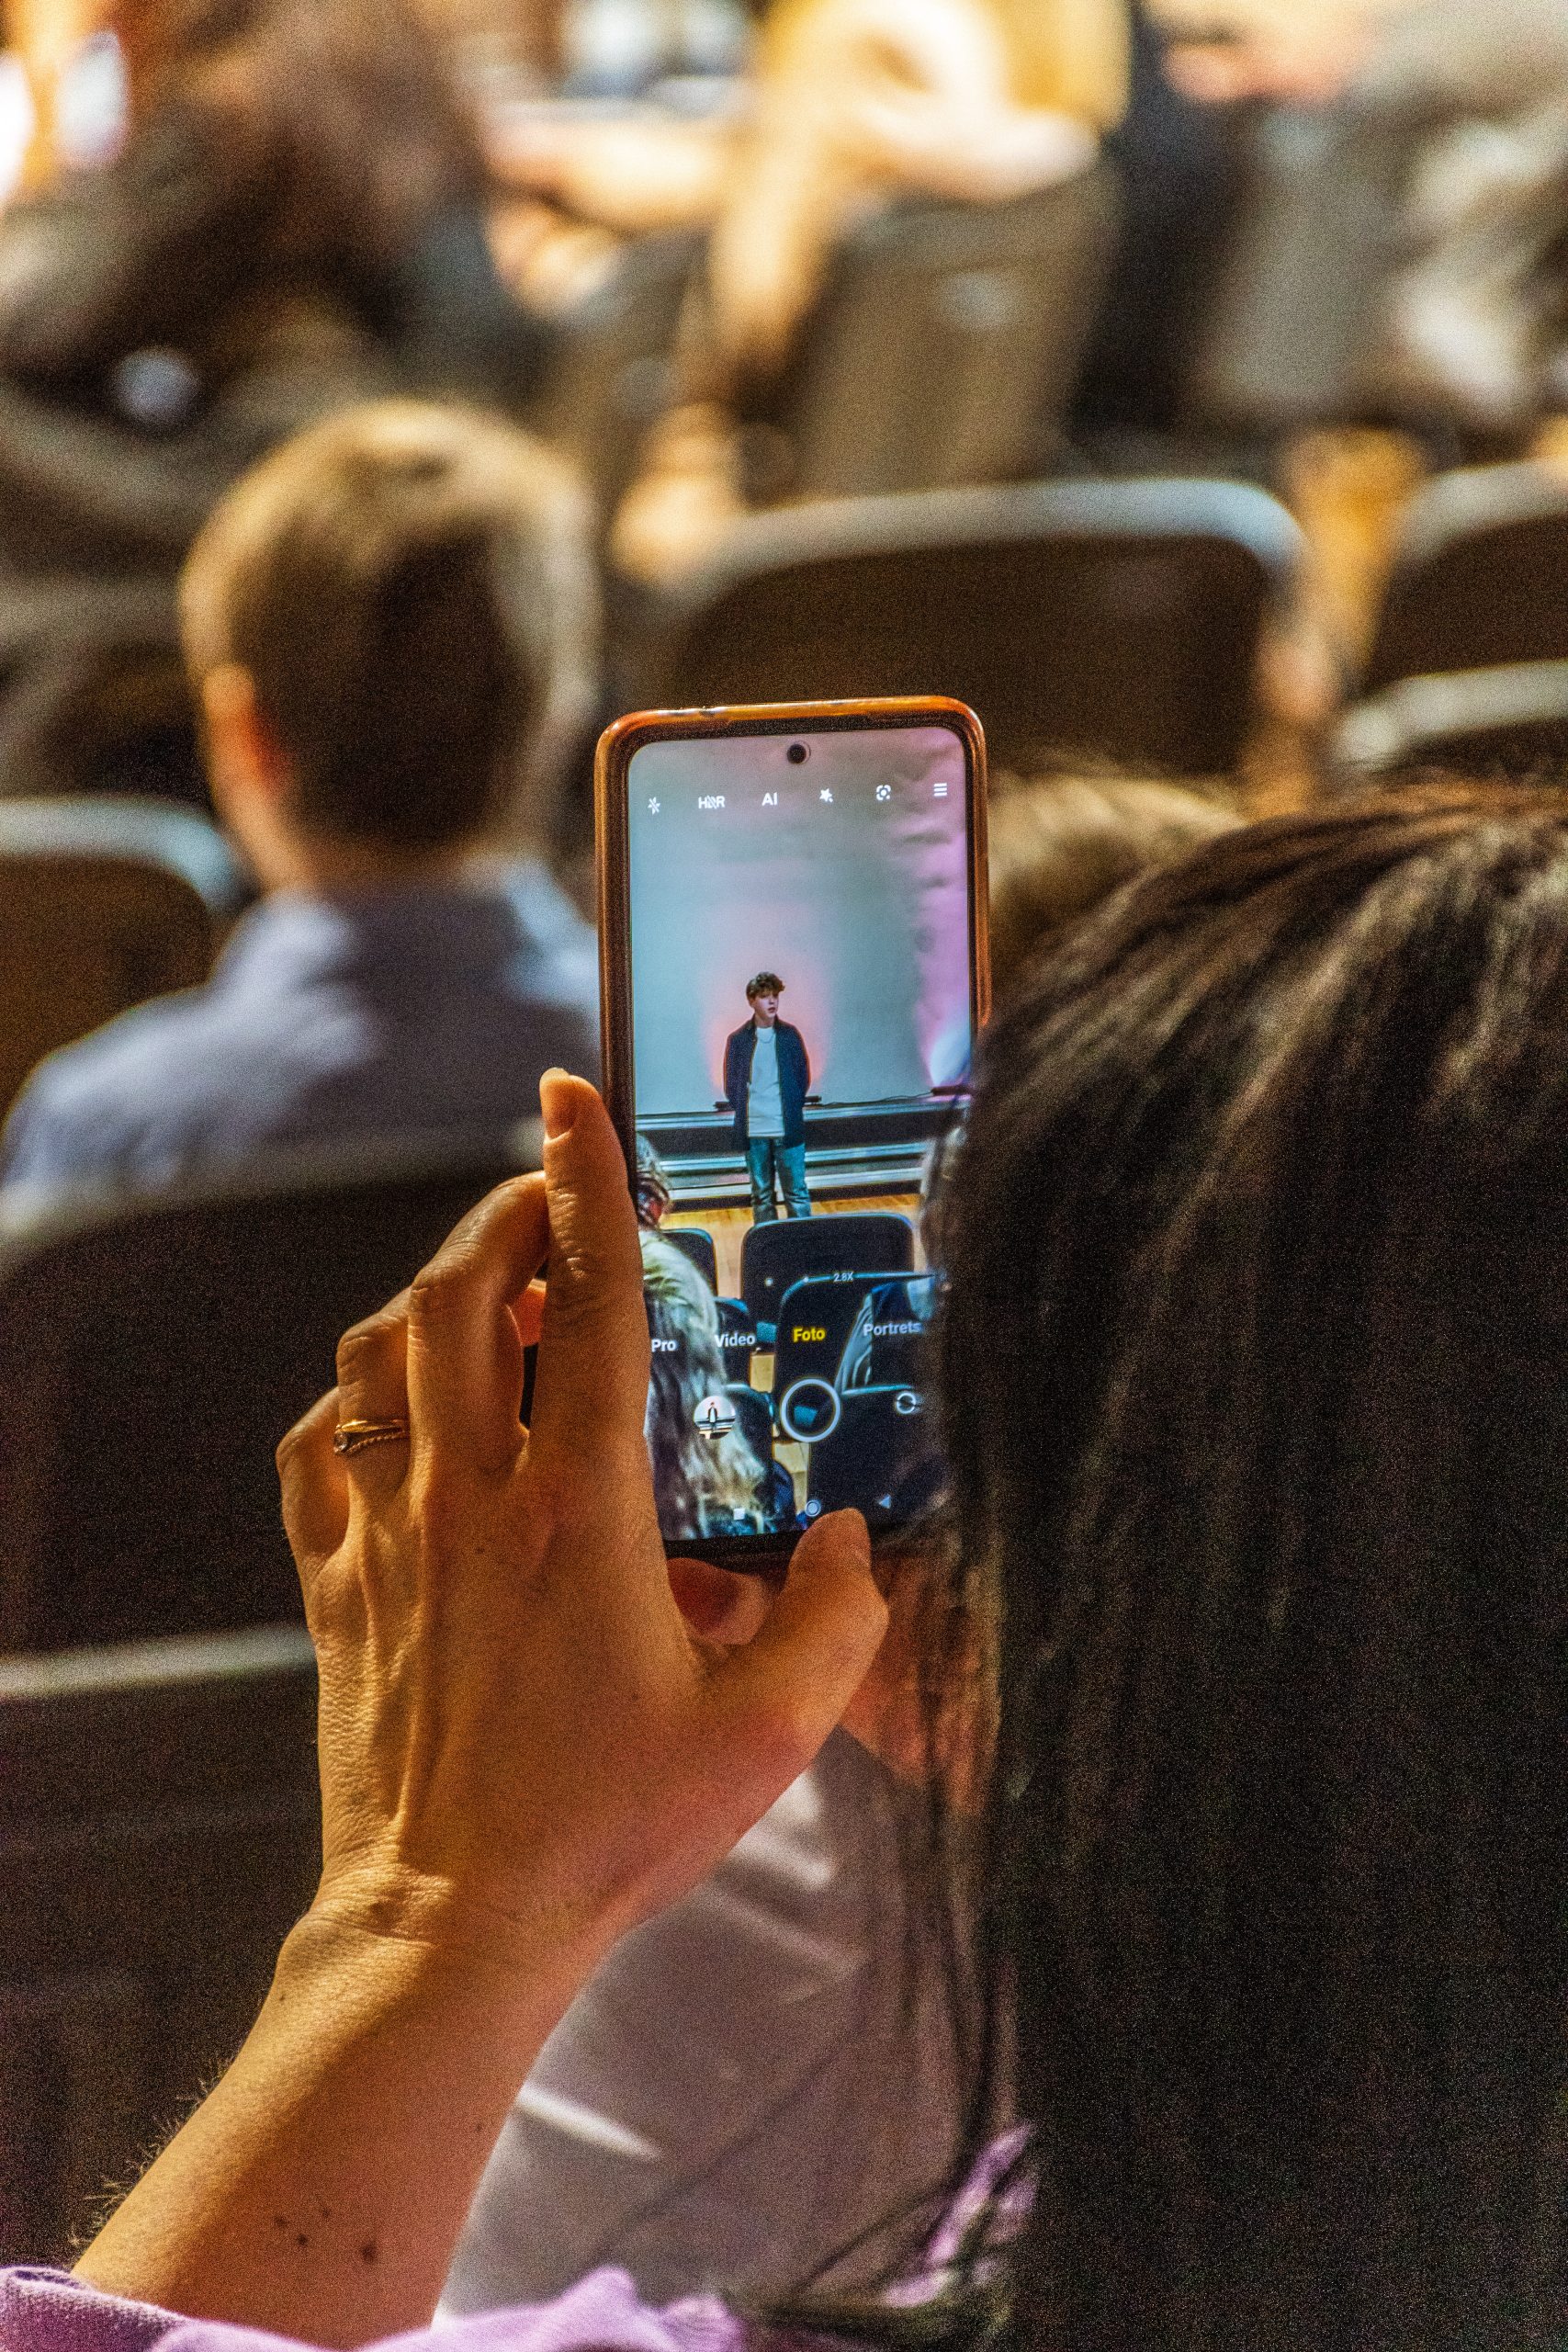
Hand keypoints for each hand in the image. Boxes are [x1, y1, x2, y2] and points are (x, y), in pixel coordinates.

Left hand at [278, 1071, 887, 1979]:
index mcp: (579, 1511)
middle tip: (547, 1202)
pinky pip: (317, 1454)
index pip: (590, 1302)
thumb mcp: (766, 1737)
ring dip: (432, 1298)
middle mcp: (470, 1499)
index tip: (576, 1098)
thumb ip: (837, 1623)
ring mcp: (387, 1539)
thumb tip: (854, 1541)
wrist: (451, 1925)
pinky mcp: (336, 1590)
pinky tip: (392, 1416)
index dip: (587, 1183)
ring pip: (381, 1358)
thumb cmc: (606, 1832)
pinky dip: (351, 1404)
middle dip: (502, 1219)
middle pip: (462, 1296)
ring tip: (491, 1296)